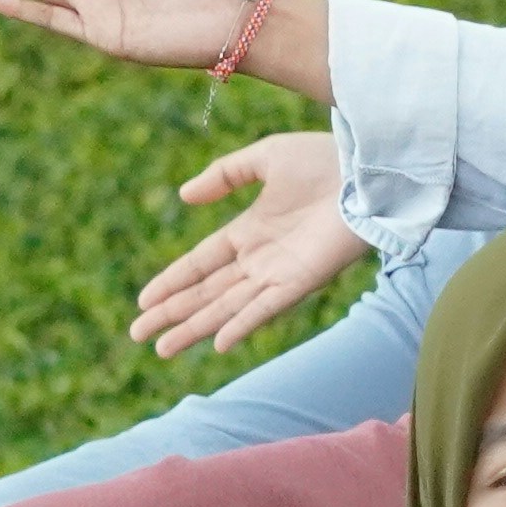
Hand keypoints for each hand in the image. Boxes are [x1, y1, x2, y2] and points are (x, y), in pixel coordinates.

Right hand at [134, 130, 358, 355]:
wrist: (367, 168)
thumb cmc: (324, 158)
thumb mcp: (264, 158)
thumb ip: (224, 176)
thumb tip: (184, 196)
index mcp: (250, 231)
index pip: (202, 262)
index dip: (173, 281)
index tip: (144, 301)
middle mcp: (261, 258)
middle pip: (207, 292)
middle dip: (172, 313)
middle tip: (138, 335)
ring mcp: (280, 273)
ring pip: (228, 307)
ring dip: (195, 327)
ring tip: (162, 348)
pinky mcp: (303, 281)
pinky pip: (266, 308)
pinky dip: (242, 325)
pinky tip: (218, 343)